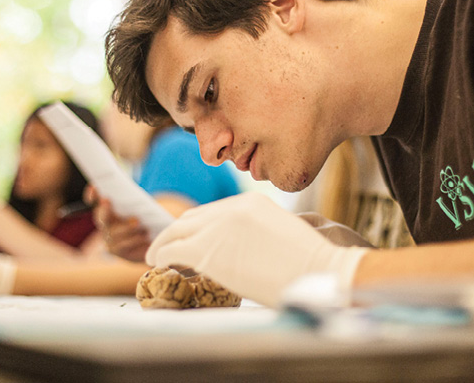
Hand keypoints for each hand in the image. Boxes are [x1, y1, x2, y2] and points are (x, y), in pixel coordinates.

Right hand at [90, 187, 150, 261]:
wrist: (154, 243)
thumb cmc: (147, 220)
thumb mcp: (143, 208)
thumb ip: (136, 202)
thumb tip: (136, 198)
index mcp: (110, 210)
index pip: (96, 201)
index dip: (92, 195)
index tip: (93, 187)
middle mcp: (106, 225)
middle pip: (100, 217)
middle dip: (104, 209)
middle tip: (107, 200)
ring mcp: (109, 239)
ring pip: (113, 233)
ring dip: (126, 227)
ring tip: (137, 222)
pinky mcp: (117, 251)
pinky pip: (123, 245)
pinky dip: (134, 239)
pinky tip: (144, 236)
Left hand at [145, 192, 369, 306]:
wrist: (318, 271)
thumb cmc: (309, 263)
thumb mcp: (281, 232)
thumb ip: (257, 232)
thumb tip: (242, 246)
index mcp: (251, 201)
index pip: (213, 211)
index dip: (197, 225)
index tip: (189, 237)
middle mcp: (231, 207)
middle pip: (192, 217)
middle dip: (177, 231)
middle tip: (167, 246)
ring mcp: (218, 226)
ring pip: (177, 230)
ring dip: (164, 243)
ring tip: (155, 255)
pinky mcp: (207, 250)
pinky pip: (172, 250)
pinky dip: (160, 255)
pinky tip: (155, 264)